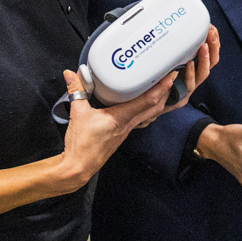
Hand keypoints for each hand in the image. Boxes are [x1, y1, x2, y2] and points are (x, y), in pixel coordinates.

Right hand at [61, 69, 177, 177]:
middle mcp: (128, 124)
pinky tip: (142, 102)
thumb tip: (70, 74)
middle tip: (170, 76)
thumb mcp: (78, 113)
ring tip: (161, 86)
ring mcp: (127, 129)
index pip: (147, 101)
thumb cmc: (81, 145)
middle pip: (155, 107)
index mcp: (120, 118)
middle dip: (165, 91)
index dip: (161, 87)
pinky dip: (147, 108)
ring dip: (158, 100)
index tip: (170, 75)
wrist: (80, 166)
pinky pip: (141, 119)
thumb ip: (75, 90)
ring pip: (150, 114)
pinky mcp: (123, 133)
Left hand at [168, 29, 220, 105]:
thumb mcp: (170, 62)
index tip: (211, 27)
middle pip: (212, 61)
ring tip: (203, 46)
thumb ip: (175, 50)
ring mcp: (190, 86)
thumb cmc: (162, 81)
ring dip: (204, 59)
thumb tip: (175, 29)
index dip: (214, 41)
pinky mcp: (181, 95)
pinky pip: (188, 84)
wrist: (153, 105)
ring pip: (203, 73)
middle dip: (213, 46)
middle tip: (211, 33)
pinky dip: (189, 73)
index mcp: (197, 67)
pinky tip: (189, 63)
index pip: (212, 53)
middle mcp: (197, 76)